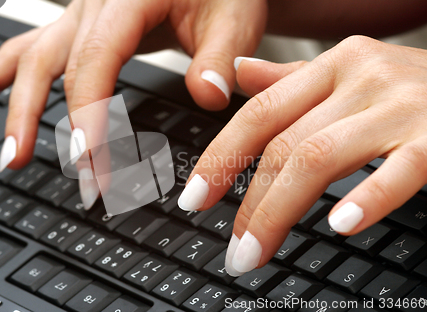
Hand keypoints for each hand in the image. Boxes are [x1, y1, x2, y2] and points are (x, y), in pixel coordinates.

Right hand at [0, 0, 266, 207]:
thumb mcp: (231, 17)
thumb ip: (219, 57)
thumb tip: (206, 96)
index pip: (94, 63)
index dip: (88, 115)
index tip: (91, 161)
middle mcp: (92, 5)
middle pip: (56, 67)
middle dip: (59, 130)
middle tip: (77, 180)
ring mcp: (78, 16)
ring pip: (30, 59)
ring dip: (15, 109)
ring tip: (11, 157)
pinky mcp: (77, 29)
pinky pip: (28, 50)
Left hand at [178, 35, 426, 275]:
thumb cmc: (413, 87)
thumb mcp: (347, 73)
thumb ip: (290, 80)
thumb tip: (239, 74)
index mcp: (332, 66)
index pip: (258, 113)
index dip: (219, 157)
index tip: (194, 198)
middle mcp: (361, 78)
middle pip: (283, 144)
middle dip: (249, 203)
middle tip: (235, 247)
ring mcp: (401, 106)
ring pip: (319, 158)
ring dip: (280, 212)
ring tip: (259, 251)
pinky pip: (398, 169)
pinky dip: (368, 198)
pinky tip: (340, 226)